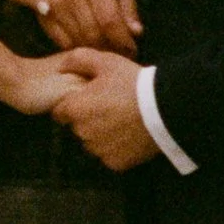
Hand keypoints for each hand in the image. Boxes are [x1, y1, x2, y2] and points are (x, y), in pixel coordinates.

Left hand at [50, 45, 161, 173]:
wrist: (164, 109)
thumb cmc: (132, 83)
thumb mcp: (106, 62)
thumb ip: (78, 60)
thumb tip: (61, 67)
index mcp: (75, 110)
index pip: (59, 112)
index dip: (71, 104)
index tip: (87, 99)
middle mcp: (83, 133)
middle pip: (77, 127)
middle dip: (87, 118)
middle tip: (108, 107)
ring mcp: (99, 150)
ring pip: (92, 142)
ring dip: (100, 134)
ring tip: (120, 120)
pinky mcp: (115, 163)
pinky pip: (109, 155)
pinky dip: (116, 147)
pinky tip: (128, 134)